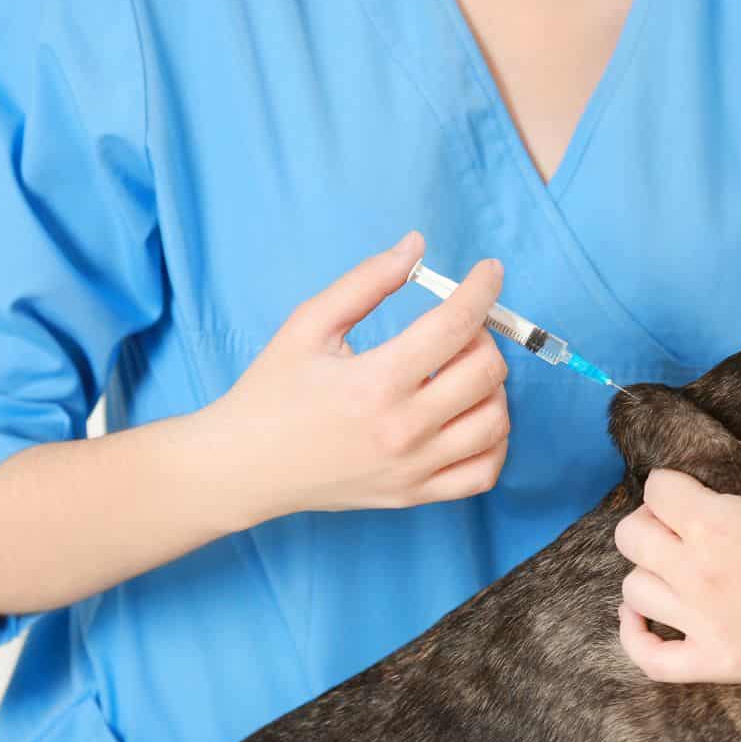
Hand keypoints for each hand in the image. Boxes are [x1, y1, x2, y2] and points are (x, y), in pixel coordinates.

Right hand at [204, 231, 510, 524]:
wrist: (244, 466)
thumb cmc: (272, 390)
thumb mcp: (309, 324)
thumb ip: (366, 281)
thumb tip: (416, 246)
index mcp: (376, 381)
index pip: (455, 325)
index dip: (482, 289)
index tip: (490, 271)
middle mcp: (403, 429)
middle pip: (485, 372)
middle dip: (483, 336)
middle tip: (458, 328)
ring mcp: (413, 468)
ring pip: (496, 421)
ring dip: (492, 386)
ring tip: (460, 371)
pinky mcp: (415, 495)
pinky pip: (486, 471)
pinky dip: (494, 440)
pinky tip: (470, 416)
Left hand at [614, 450, 740, 682]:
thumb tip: (720, 454)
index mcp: (720, 524)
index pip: (656, 490)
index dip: (671, 484)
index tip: (688, 490)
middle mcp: (702, 573)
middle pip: (632, 537)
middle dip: (652, 522)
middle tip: (680, 526)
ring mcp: (708, 624)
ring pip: (634, 590)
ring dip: (650, 572)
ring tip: (676, 568)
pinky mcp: (719, 663)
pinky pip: (651, 658)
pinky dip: (635, 636)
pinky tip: (642, 615)